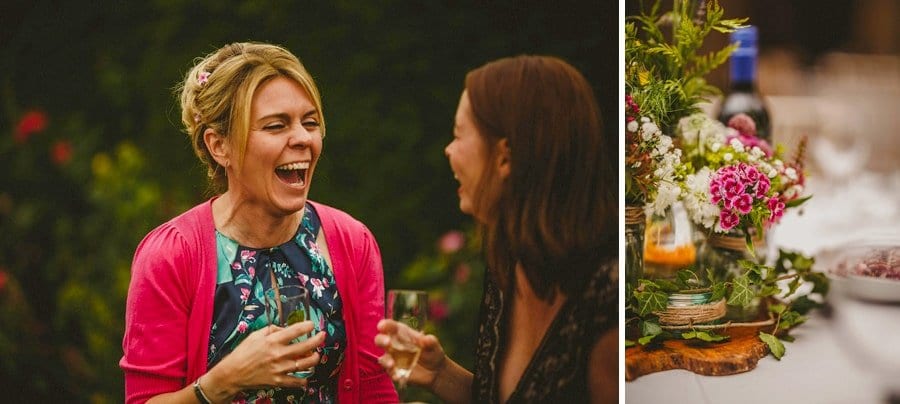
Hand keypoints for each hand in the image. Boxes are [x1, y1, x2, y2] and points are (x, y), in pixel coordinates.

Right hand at [209, 320, 325, 393]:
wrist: (233, 373)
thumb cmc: (243, 352)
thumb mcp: (255, 335)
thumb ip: (272, 330)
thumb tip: (284, 329)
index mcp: (272, 341)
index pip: (295, 331)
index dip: (307, 326)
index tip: (312, 324)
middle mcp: (278, 354)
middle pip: (305, 347)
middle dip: (318, 340)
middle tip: (322, 336)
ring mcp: (280, 369)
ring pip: (305, 364)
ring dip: (314, 359)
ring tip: (316, 355)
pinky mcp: (278, 381)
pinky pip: (297, 381)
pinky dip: (304, 379)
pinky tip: (306, 375)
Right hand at [374, 319, 446, 388]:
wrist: (436, 372)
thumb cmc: (433, 353)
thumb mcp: (435, 346)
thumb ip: (430, 341)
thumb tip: (425, 339)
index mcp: (402, 334)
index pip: (391, 327)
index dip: (385, 325)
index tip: (382, 326)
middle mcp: (394, 345)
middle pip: (381, 340)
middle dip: (381, 340)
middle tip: (387, 342)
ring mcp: (393, 359)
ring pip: (383, 358)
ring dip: (385, 360)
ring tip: (391, 364)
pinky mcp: (395, 371)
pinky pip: (390, 372)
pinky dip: (392, 374)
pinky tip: (398, 376)